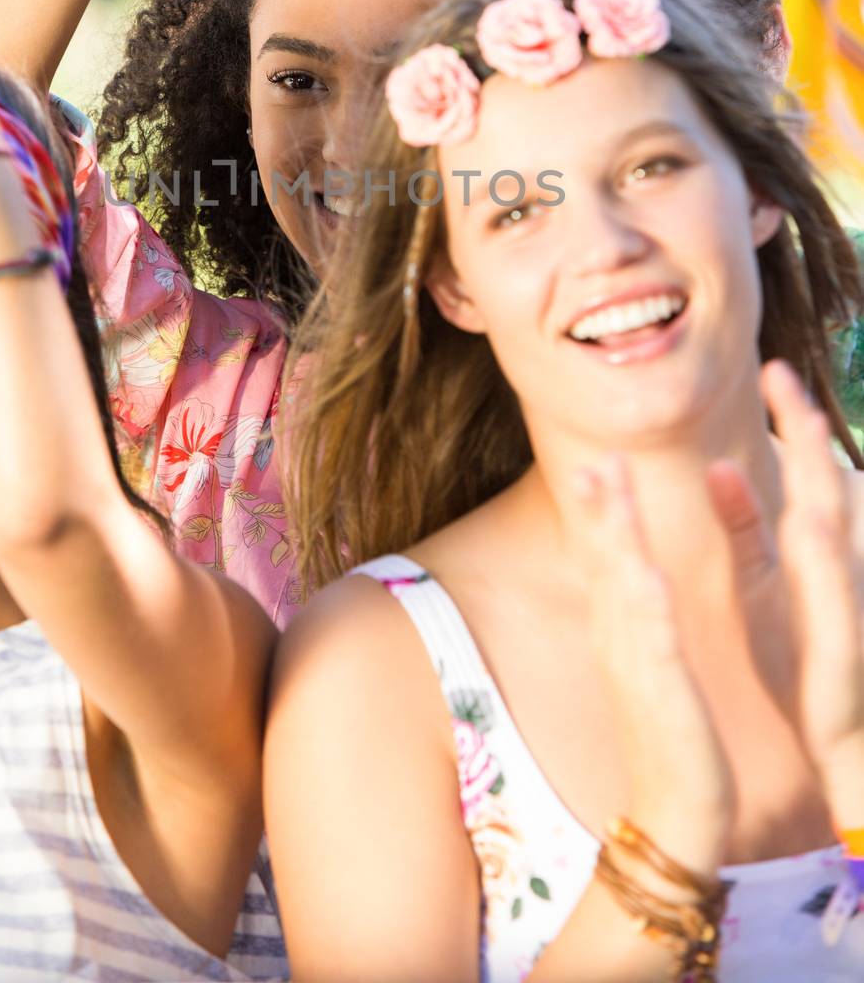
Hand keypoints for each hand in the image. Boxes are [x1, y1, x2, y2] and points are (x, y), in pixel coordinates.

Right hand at [574, 456, 731, 873]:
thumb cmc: (672, 734)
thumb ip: (639, 611)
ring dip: (611, 536)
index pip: (605, 555)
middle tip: (589, 451)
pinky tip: (646, 575)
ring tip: (605, 485)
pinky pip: (654, 648)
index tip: (595, 456)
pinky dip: (647, 609)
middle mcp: (621, 641)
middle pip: (600, 560)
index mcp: (625, 629)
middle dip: (595, 506)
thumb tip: (633, 566)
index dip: (597, 507)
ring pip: (620, 589)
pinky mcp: (664, 702)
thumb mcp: (653, 660)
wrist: (678, 816)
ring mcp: (637, 670)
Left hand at [710, 362, 863, 825]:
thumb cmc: (801, 667)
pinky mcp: (845, 659)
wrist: (843, 758)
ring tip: (809, 429)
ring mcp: (847, 615)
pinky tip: (813, 528)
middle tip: (786, 375)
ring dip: (822, 485)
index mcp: (812, 558)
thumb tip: (724, 467)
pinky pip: (841, 608)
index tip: (771, 368)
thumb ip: (747, 527)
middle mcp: (837, 578)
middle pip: (824, 493)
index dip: (794, 425)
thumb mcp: (765, 586)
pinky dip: (831, 566)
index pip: (804, 477)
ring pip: (840, 540)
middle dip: (809, 436)